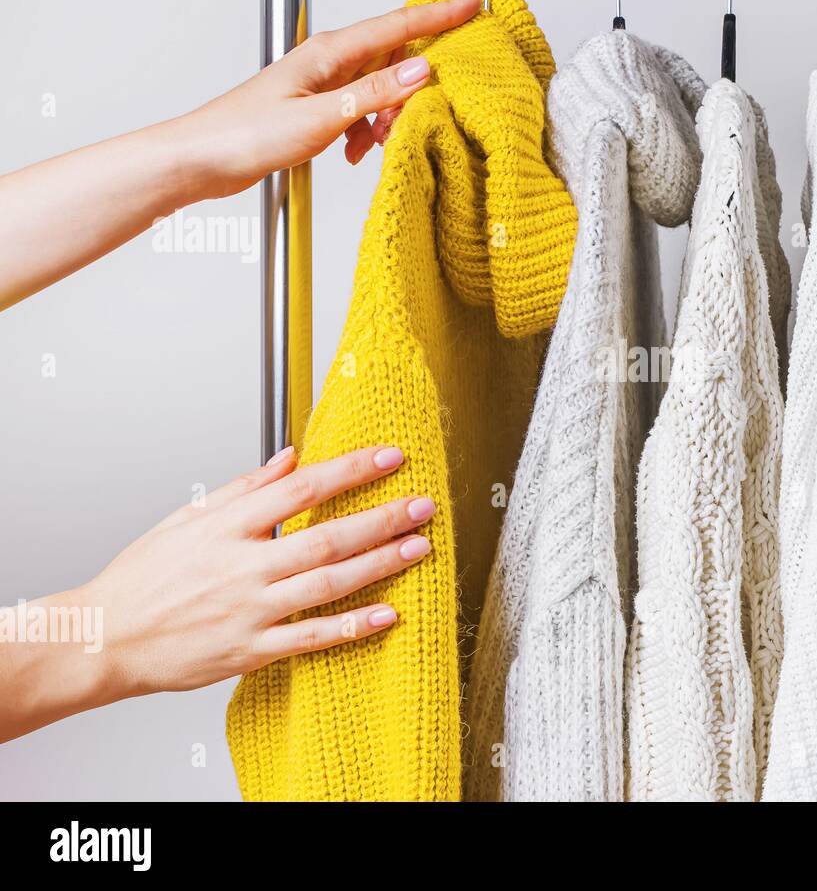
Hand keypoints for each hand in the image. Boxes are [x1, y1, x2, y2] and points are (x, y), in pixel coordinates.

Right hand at [77, 445, 433, 697]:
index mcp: (227, 527)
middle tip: (423, 505)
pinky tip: (386, 614)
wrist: (104, 639)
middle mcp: (242, 566)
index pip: (302, 488)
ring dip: (378, 565)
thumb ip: (245, 488)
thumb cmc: (143, 579)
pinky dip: (351, 627)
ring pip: (326, 584)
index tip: (390, 456)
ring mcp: (249, 610)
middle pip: (325, 537)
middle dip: (381, 518)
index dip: (351, 470)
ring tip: (418, 548)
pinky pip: (310, 638)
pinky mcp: (250, 650)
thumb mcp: (187, 518)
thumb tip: (292, 458)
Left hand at [179, 0, 480, 197]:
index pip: (397, 26)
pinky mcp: (317, 108)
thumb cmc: (244, 134)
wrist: (202, 160)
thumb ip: (372, 95)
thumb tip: (418, 71)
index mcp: (328, 53)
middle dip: (415, 87)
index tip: (471, 4)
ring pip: (379, 89)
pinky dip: (367, 131)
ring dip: (388, 117)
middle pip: (393, 58)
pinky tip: (355, 151)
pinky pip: (361, 111)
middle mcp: (327, 62)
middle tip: (420, 115)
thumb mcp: (319, 117)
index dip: (439, 16)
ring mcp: (323, 84)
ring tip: (375, 142)